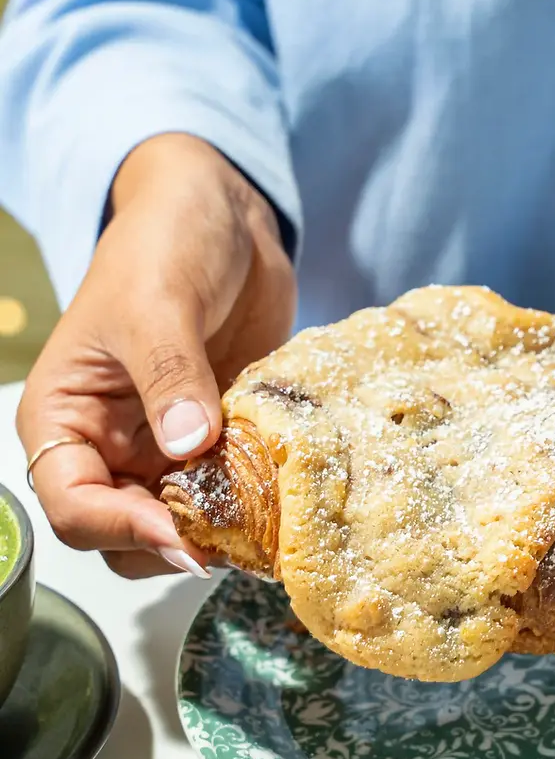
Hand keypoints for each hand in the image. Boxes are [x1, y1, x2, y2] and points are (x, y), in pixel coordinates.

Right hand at [16, 133, 295, 577]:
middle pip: (125, 536)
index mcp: (65, 417)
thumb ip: (170, 374)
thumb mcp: (158, 302)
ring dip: (220, 534)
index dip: (122, 529)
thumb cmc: (165, 241)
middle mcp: (108, 447)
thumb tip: (188, 445)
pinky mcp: (216, 446)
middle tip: (236, 539)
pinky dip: (254, 509)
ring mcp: (164, 452)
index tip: (182, 531)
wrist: (223, 215)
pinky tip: (286, 504)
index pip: (73, 507)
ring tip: (266, 527)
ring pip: (180, 528)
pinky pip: (229, 498)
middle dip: (175, 543)